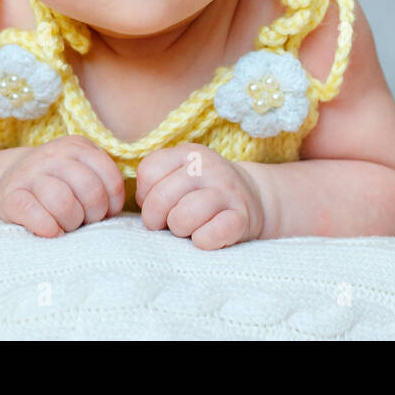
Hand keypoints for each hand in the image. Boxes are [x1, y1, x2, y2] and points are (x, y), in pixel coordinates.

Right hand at [0, 135, 125, 237]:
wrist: (6, 183)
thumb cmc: (55, 185)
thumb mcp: (80, 173)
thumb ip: (102, 182)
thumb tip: (117, 210)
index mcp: (77, 146)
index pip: (110, 177)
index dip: (112, 203)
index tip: (104, 212)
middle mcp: (53, 154)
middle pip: (90, 190)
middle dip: (93, 215)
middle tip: (83, 221)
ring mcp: (29, 174)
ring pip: (64, 202)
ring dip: (70, 223)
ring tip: (66, 225)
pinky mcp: (9, 197)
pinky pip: (35, 215)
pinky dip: (48, 228)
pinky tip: (51, 232)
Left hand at [134, 143, 265, 249]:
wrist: (254, 198)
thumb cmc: (202, 192)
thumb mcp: (179, 174)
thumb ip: (154, 182)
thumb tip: (141, 204)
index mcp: (187, 153)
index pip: (148, 173)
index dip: (145, 195)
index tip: (160, 203)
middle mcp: (207, 167)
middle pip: (160, 198)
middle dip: (157, 219)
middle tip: (169, 222)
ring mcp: (227, 191)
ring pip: (183, 217)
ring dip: (180, 230)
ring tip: (188, 228)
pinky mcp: (242, 217)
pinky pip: (211, 235)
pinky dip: (203, 241)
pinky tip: (205, 236)